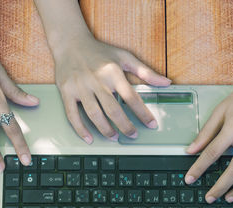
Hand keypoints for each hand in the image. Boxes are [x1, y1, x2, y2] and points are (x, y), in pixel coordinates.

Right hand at [54, 36, 170, 143]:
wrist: (70, 43)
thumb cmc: (99, 51)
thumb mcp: (124, 56)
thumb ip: (145, 71)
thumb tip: (166, 82)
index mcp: (112, 72)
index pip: (131, 97)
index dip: (143, 113)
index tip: (151, 124)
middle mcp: (96, 80)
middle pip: (113, 110)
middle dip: (125, 126)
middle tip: (133, 135)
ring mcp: (80, 87)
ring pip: (94, 115)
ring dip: (105, 130)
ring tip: (114, 137)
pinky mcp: (66, 92)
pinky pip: (72, 115)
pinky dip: (80, 129)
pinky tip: (88, 138)